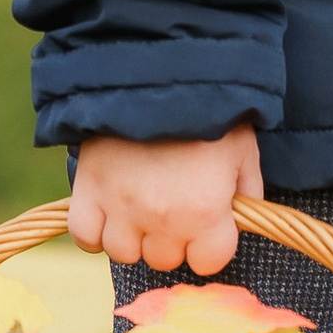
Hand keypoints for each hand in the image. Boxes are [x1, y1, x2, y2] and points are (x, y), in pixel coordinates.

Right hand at [68, 122, 262, 274]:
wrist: (159, 70)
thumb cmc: (211, 110)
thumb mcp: (245, 150)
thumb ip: (247, 192)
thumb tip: (242, 218)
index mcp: (204, 212)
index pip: (208, 262)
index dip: (211, 244)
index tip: (209, 223)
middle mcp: (162, 219)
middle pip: (165, 259)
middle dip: (173, 238)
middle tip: (176, 205)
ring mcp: (121, 207)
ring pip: (125, 253)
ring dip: (135, 236)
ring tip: (142, 208)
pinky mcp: (89, 190)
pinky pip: (85, 236)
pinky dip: (95, 232)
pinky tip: (109, 215)